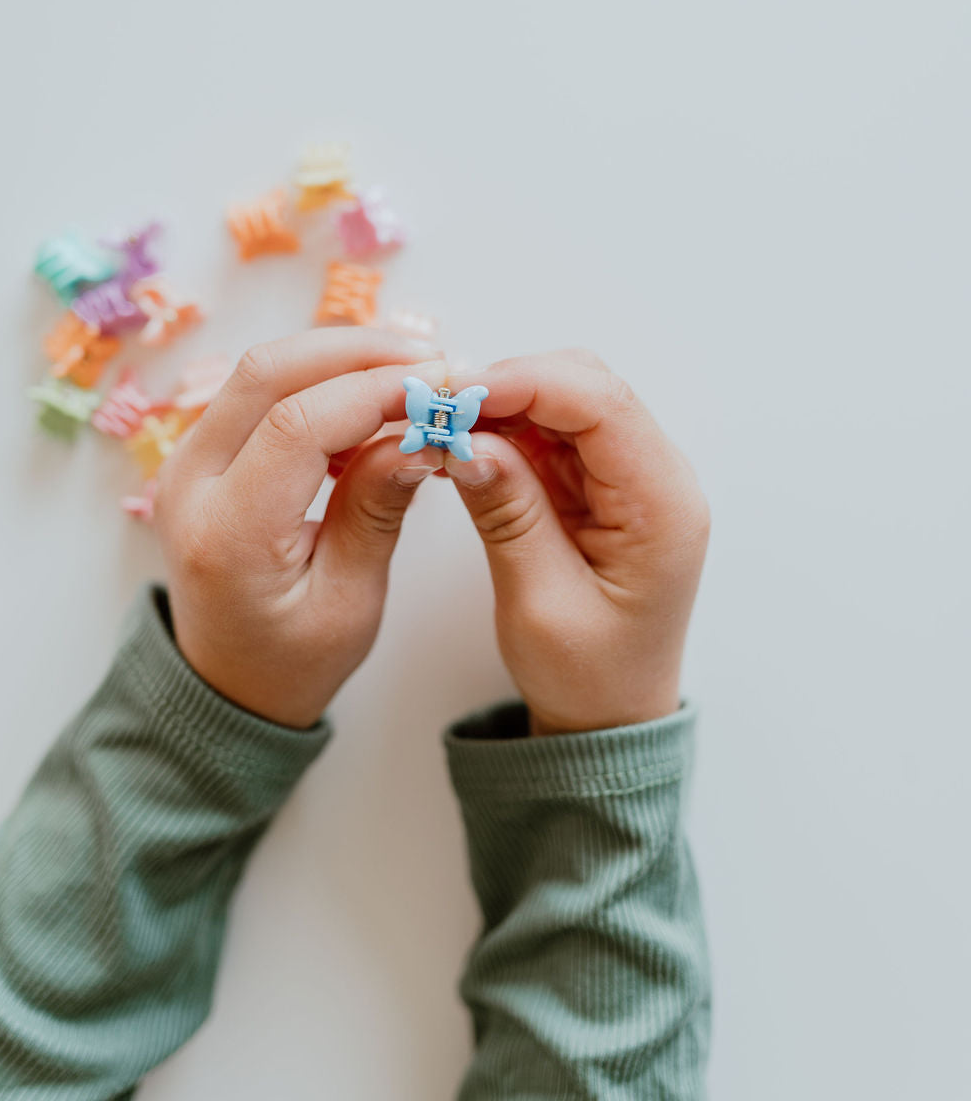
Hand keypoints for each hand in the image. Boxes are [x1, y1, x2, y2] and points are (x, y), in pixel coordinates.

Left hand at [153, 329, 445, 727]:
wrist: (225, 683)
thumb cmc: (290, 660)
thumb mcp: (350, 601)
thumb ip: (377, 511)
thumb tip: (420, 437)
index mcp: (228, 534)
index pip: (297, 425)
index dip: (374, 390)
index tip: (441, 385)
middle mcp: (189, 486)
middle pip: (267, 373)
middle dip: (356, 351)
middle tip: (431, 360)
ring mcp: (186, 462)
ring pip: (261, 371)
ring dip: (338, 357)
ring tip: (410, 376)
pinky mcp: (201, 453)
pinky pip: (258, 392)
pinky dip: (318, 380)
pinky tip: (369, 401)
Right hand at [444, 350, 709, 733]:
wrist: (610, 718)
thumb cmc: (588, 675)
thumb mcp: (539, 602)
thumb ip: (508, 514)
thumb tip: (467, 439)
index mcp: (663, 506)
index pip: (601, 405)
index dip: (526, 382)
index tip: (456, 392)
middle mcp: (658, 479)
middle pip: (586, 387)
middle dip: (510, 385)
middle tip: (437, 408)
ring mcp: (631, 478)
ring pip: (565, 401)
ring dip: (503, 406)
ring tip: (442, 428)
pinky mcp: (602, 486)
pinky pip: (553, 433)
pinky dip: (507, 430)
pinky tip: (465, 446)